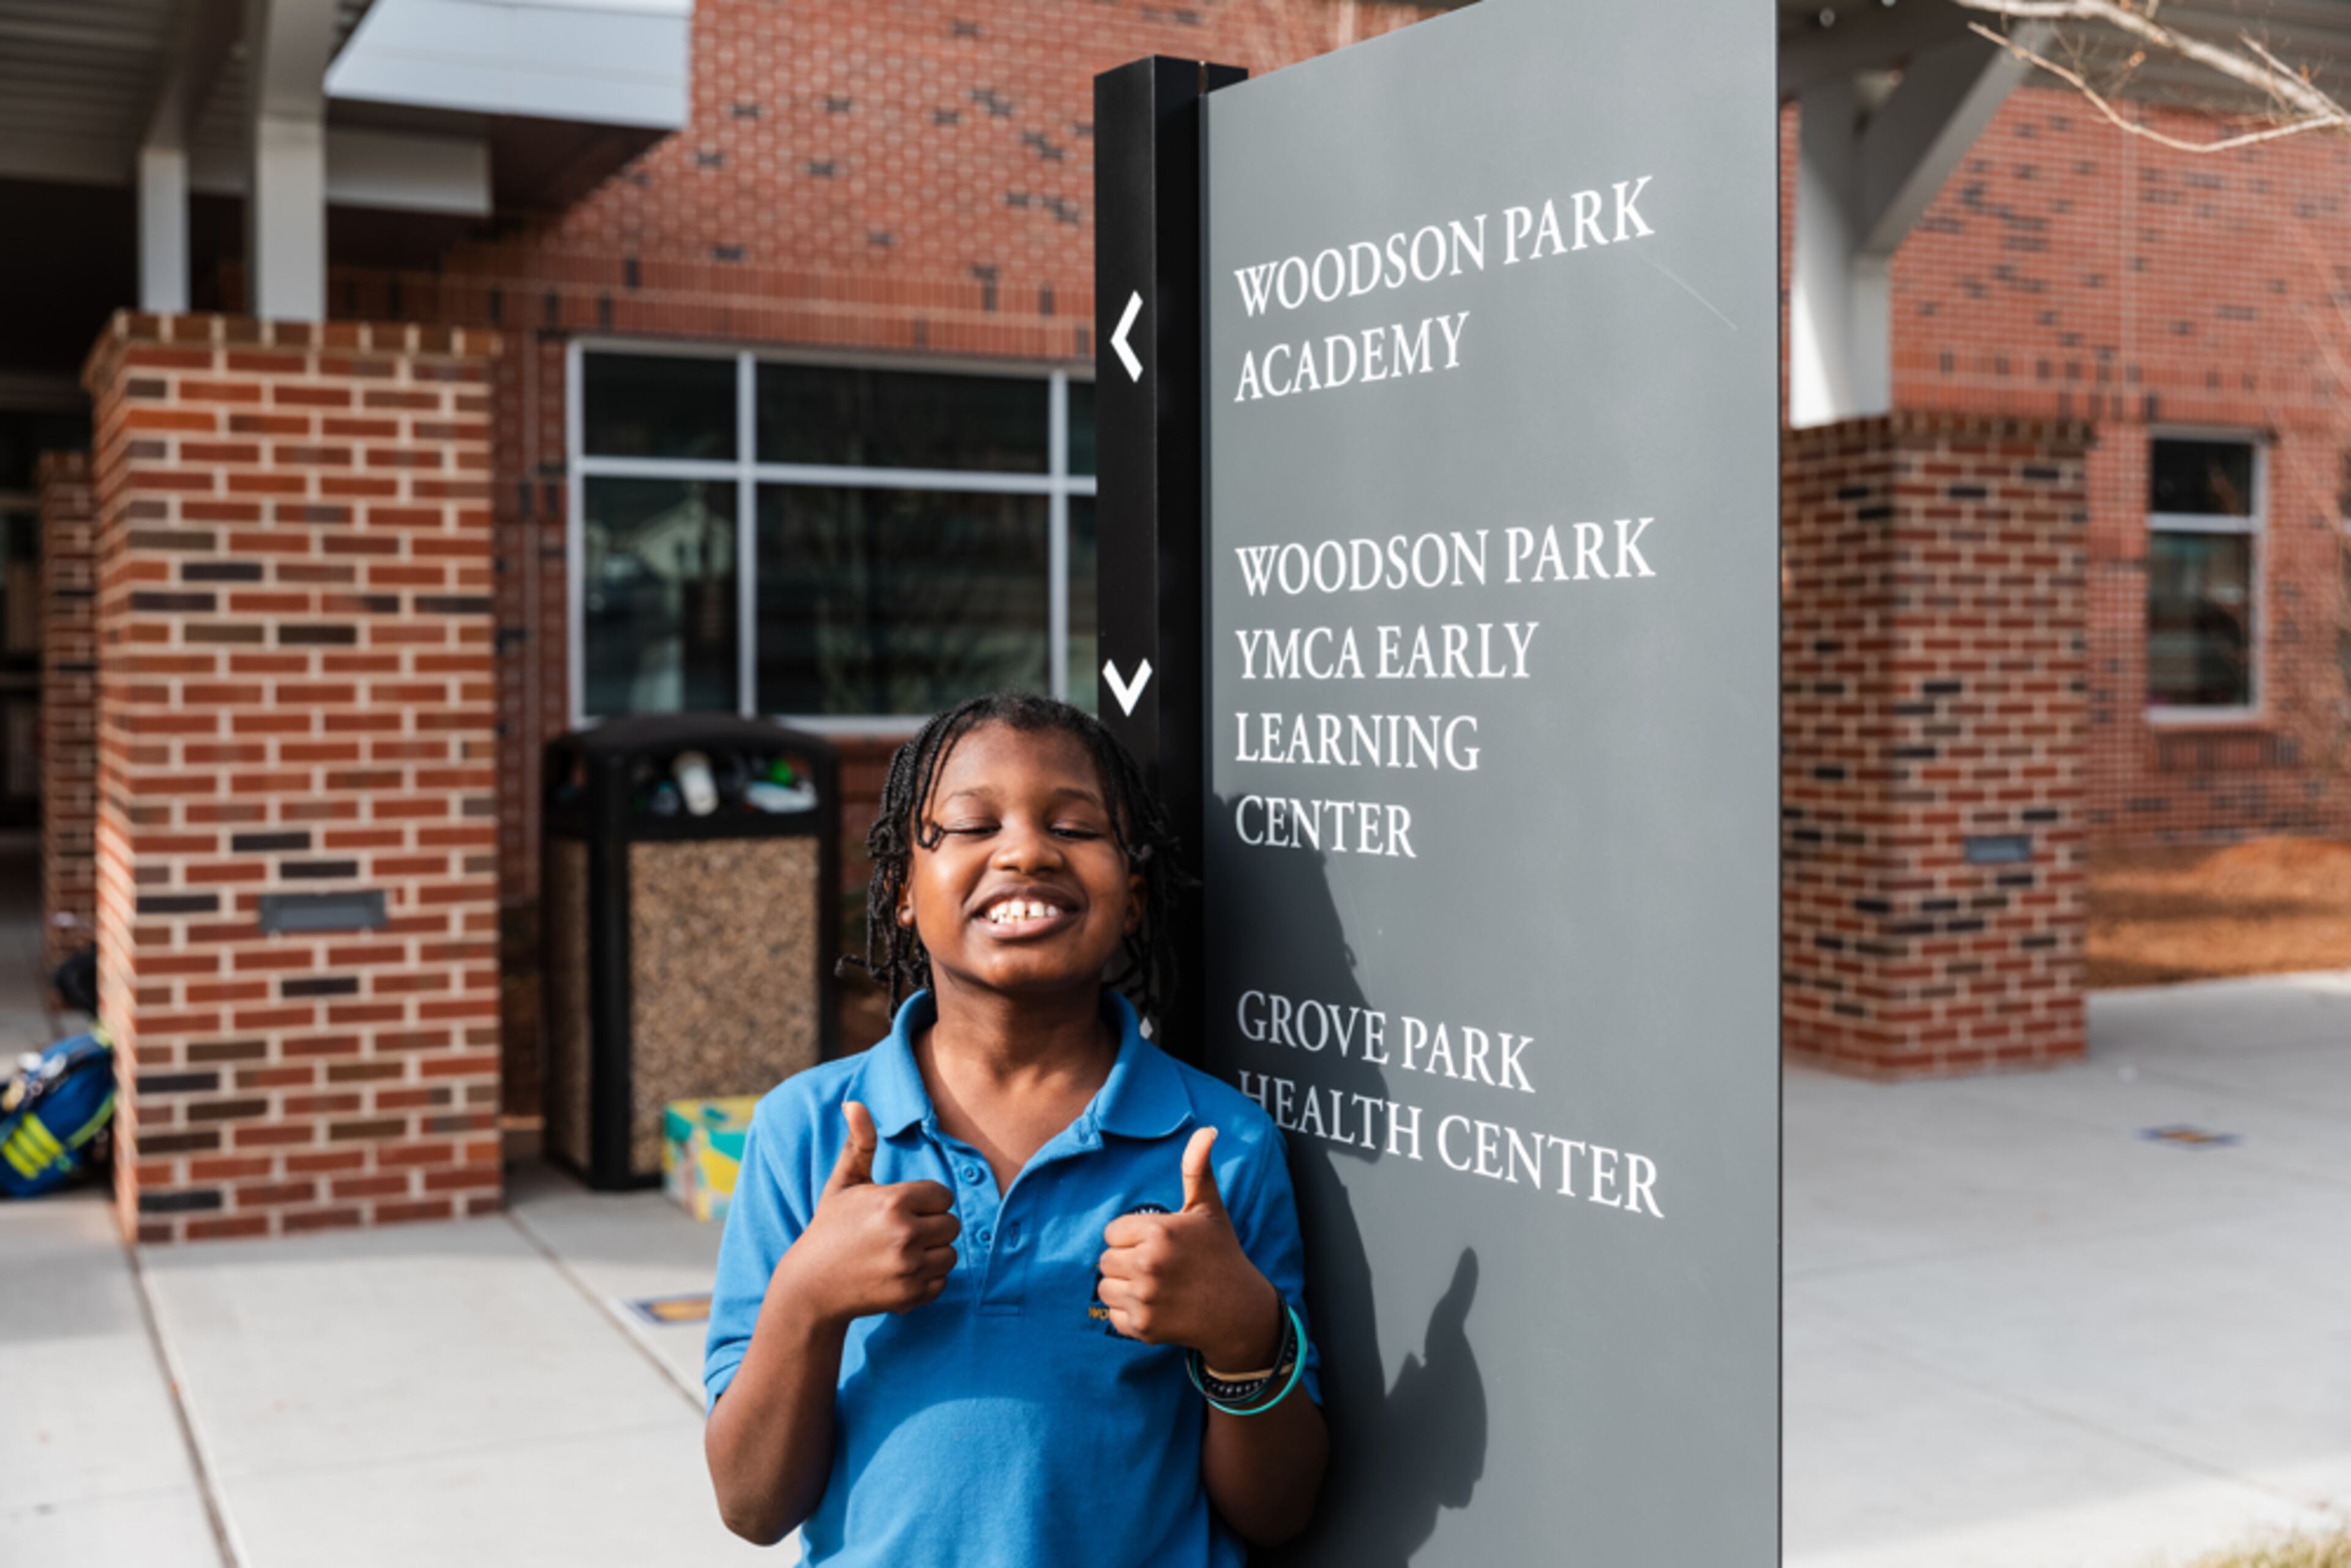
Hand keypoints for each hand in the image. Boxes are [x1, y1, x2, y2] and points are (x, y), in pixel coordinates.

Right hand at [774, 1102, 958, 1324]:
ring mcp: (908, 1267)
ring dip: (931, 1254)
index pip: (943, 1195)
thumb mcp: (843, 1183)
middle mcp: (905, 1233)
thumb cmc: (830, 1228)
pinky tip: (900, 1275)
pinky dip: (926, 1280)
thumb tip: (854, 1102)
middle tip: (900, 1233)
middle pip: (952, 1225)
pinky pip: (942, 1282)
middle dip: (931, 1227)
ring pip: (950, 1254)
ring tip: (900, 1253)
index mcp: (894, 1200)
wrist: (811, 1286)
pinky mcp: (910, 1295)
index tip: (900, 1210)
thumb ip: (859, 1144)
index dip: (925, 1202)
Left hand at [1097, 1127, 1281, 1370]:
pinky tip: (1156, 1306)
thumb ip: (1197, 1169)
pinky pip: (1113, 1315)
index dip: (1132, 1236)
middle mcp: (1149, 1265)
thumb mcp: (1209, 1209)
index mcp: (1159, 1232)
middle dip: (1126, 1261)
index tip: (1158, 1243)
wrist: (1238, 1310)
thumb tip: (1207, 1130)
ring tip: (1154, 1285)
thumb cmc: (1220, 1254)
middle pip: (1105, 1259)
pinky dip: (1129, 1314)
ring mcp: (1145, 1298)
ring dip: (1123, 1287)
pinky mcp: (1142, 1328)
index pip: (1113, 1231)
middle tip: (1157, 1266)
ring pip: (1105, 1287)